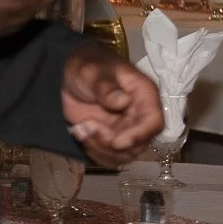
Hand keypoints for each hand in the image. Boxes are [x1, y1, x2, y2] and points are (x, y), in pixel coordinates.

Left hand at [62, 44, 163, 164]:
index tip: (117, 142)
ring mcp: (127, 129)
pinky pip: (111, 157)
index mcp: (144, 95)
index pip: (154, 121)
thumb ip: (106, 87)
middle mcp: (140, 116)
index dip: (139, 135)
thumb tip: (123, 101)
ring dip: (100, 149)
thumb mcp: (92, 71)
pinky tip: (80, 135)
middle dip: (111, 142)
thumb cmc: (87, 67)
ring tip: (80, 129)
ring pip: (125, 154)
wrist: (68, 74)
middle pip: (139, 143)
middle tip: (86, 126)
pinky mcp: (112, 138)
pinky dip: (94, 153)